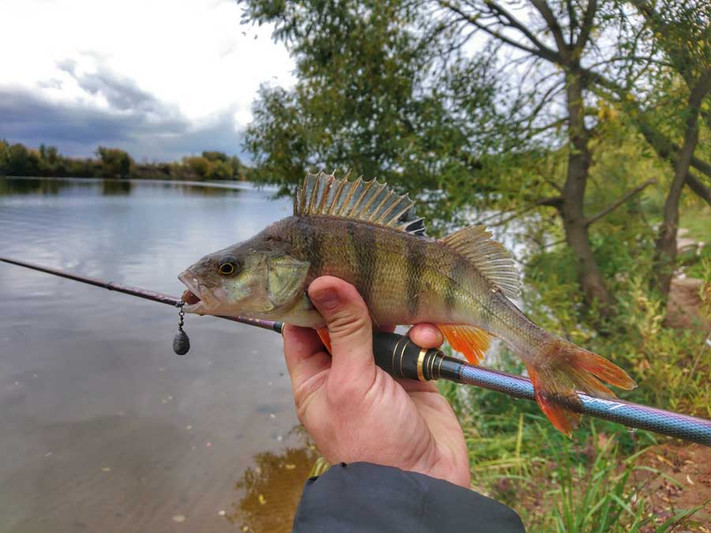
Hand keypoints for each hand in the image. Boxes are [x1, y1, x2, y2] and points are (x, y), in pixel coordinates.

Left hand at [282, 276, 470, 487]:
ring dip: (400, 317)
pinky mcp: (413, 375)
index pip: (302, 327)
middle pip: (347, 320)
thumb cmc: (372, 444)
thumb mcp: (350, 383)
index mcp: (315, 376)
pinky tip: (428, 338)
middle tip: (371, 270)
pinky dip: (424, 336)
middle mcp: (344, 371)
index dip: (309, 297)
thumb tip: (326, 283)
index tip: (320, 264)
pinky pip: (416, 343)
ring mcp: (380, 372)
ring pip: (386, 327)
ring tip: (410, 311)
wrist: (423, 485)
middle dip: (362, 299)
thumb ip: (344, 330)